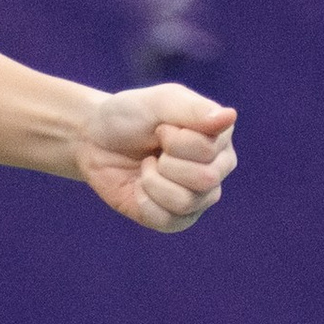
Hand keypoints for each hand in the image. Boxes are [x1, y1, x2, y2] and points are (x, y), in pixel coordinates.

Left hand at [74, 82, 237, 232]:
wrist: (94, 140)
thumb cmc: (130, 116)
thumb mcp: (158, 101)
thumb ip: (193, 108)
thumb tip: (229, 117)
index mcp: (220, 139)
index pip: (209, 150)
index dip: (175, 140)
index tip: (161, 128)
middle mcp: (216, 169)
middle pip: (204, 179)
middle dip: (166, 163)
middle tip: (153, 151)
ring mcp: (198, 197)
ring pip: (185, 202)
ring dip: (153, 182)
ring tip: (146, 167)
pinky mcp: (175, 219)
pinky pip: (168, 221)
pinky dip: (145, 203)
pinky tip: (140, 188)